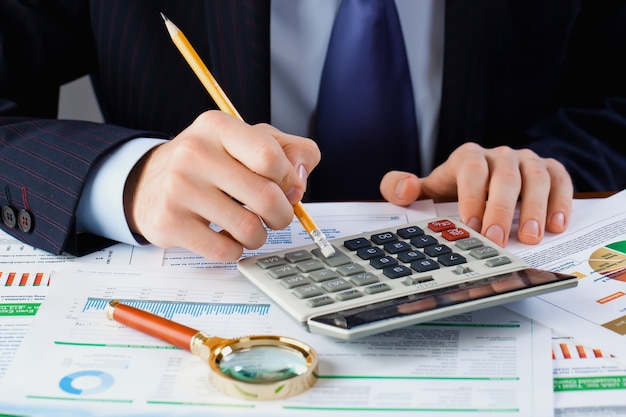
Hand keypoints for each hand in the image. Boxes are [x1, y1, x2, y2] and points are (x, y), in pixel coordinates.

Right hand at [124, 111, 320, 260]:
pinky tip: (225, 236)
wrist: (150, 181)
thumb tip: (300, 180)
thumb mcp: (248, 142)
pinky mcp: (169, 222)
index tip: (287, 188)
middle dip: (283, 215)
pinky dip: (235, 250)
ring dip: (259, 236)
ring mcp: (178, 188)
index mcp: (219, 127)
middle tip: (276, 216)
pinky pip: (224, 251)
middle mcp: (195, 153)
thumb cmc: (210, 163)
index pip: (269, 156)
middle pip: (266, 197)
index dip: (289, 180)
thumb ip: (290, 151)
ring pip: (248, 229)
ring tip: (250, 227)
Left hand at [379, 142, 572, 246]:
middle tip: (499, 240)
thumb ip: (400, 188)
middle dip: (501, 208)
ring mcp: (525, 161)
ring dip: (535, 207)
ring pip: (536, 177)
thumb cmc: (453, 190)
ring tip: (531, 237)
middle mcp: (498, 156)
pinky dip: (561, 200)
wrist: (481, 182)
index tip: (470, 226)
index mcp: (467, 157)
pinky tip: (556, 225)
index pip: (470, 169)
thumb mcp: (426, 190)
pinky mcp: (549, 170)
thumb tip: (402, 189)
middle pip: (504, 176)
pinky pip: (560, 180)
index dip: (472, 196)